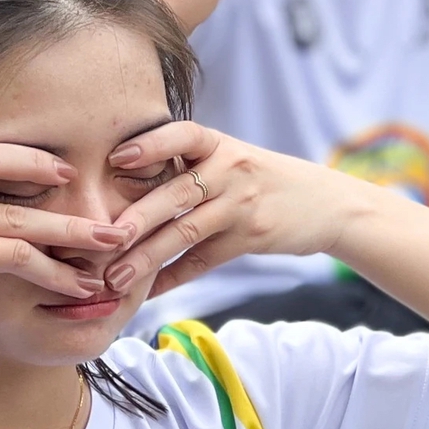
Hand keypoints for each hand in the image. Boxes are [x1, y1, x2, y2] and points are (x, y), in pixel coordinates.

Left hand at [100, 122, 361, 299]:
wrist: (327, 203)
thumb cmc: (264, 179)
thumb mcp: (233, 158)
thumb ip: (189, 164)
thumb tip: (122, 175)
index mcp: (220, 145)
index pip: (183, 135)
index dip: (151, 144)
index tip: (117, 158)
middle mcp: (230, 170)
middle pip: (176, 193)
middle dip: (137, 217)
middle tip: (101, 237)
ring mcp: (240, 206)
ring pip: (187, 232)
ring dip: (147, 257)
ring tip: (115, 277)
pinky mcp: (250, 238)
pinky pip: (204, 261)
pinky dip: (173, 278)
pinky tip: (148, 292)